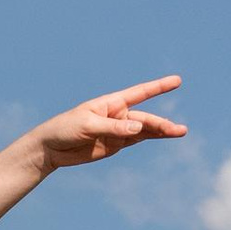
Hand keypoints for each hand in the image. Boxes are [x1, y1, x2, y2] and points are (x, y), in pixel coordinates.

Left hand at [31, 76, 185, 168]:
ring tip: (179, 132)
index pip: (140, 93)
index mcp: (111, 103)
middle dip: (162, 124)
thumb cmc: (65, 129)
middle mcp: (118, 115)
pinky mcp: (115, 145)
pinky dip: (150, 138)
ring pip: (144, 130)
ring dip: (161, 131)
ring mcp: (118, 131)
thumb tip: (138, 129)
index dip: (158, 87)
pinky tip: (164, 136)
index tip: (177, 81)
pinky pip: (136, 140)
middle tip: (179, 130)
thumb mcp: (88, 126)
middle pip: (145, 119)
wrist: (51, 148)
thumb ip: (113, 128)